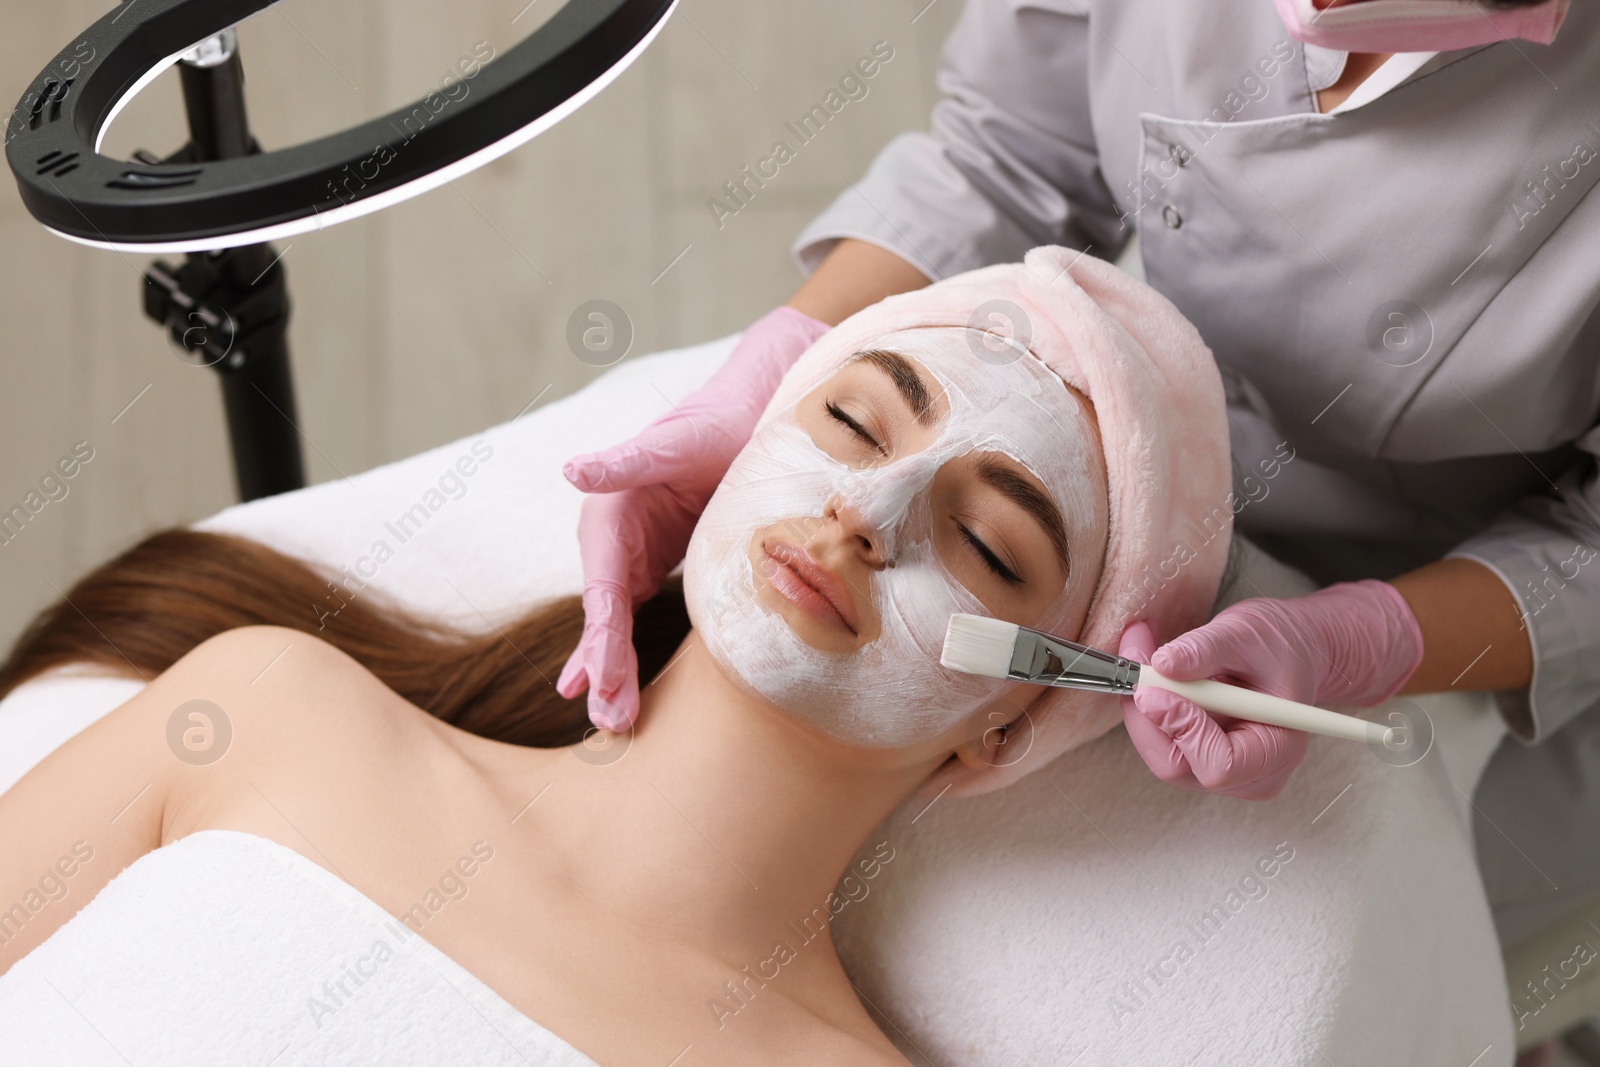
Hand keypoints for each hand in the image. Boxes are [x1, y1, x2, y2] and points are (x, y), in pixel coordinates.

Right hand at [557, 306, 830, 729]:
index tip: (602, 680)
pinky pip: (631, 620)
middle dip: (603, 670)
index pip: (601, 587)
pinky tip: (618, 695)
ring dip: (611, 674)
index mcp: (610, 511)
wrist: (751, 407)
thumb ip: (630, 458)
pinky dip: (623, 658)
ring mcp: (630, 556)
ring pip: (613, 626)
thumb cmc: (721, 419)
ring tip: (612, 724)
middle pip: (602, 616)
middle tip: (610, 722)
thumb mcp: (683, 440)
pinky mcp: (651, 565)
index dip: (601, 637)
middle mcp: (611, 537)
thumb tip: (572, 469)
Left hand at [1119, 621, 1307, 798]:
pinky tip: (1147, 669)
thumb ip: (1205, 650)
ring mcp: (1220, 769)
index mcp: (1278, 750)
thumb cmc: (1278, 644)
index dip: (1183, 730)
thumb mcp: (1245, 634)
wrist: (1286, 650)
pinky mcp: (1196, 755)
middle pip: (1177, 767)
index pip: (1221, 765)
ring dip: (1140, 705)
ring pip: (1159, 753)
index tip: (1154, 690)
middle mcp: (1249, 773)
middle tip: (1133, 662)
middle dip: (1147, 716)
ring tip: (1138, 651)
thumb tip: (1163, 665)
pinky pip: (1158, 740)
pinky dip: (1145, 706)